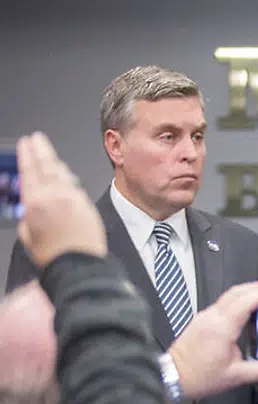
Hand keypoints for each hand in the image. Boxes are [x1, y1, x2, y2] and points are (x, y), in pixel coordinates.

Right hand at [15, 132, 105, 266]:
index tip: (26, 144)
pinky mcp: (86, 204)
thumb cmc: (54, 255)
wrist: (80, 265)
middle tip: (37, 139)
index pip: (29, 172)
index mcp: (35, 204)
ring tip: (47, 150)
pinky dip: (68, 174)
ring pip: (61, 173)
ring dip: (54, 159)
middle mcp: (54, 197)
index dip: (27, 155)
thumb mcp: (29, 236)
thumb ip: (28, 216)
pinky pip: (75, 184)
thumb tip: (32, 207)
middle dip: (40, 149)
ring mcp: (72, 199)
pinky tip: (64, 171)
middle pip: (46, 166)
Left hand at [168, 281, 257, 400]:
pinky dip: (237, 300)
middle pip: (236, 293)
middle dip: (257, 287)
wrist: (173, 378)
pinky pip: (222, 303)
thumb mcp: (236, 376)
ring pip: (228, 296)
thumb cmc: (197, 377)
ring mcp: (204, 318)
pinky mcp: (201, 320)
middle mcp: (211, 319)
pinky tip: (245, 307)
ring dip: (246, 292)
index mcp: (221, 329)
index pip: (244, 302)